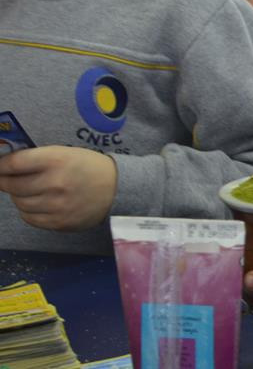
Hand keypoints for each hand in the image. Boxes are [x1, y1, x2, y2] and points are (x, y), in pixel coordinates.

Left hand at [0, 146, 116, 229]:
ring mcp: (56, 205)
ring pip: (19, 203)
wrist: (118, 189)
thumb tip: (6, 167)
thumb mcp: (67, 153)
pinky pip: (29, 218)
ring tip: (32, 191)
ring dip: (20, 196)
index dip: (1, 166)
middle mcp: (54, 183)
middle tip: (10, 179)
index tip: (0, 167)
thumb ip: (38, 159)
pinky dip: (29, 210)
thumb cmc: (89, 167)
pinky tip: (40, 203)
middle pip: (12, 185)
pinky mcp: (58, 222)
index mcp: (57, 160)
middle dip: (6, 181)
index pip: (14, 163)